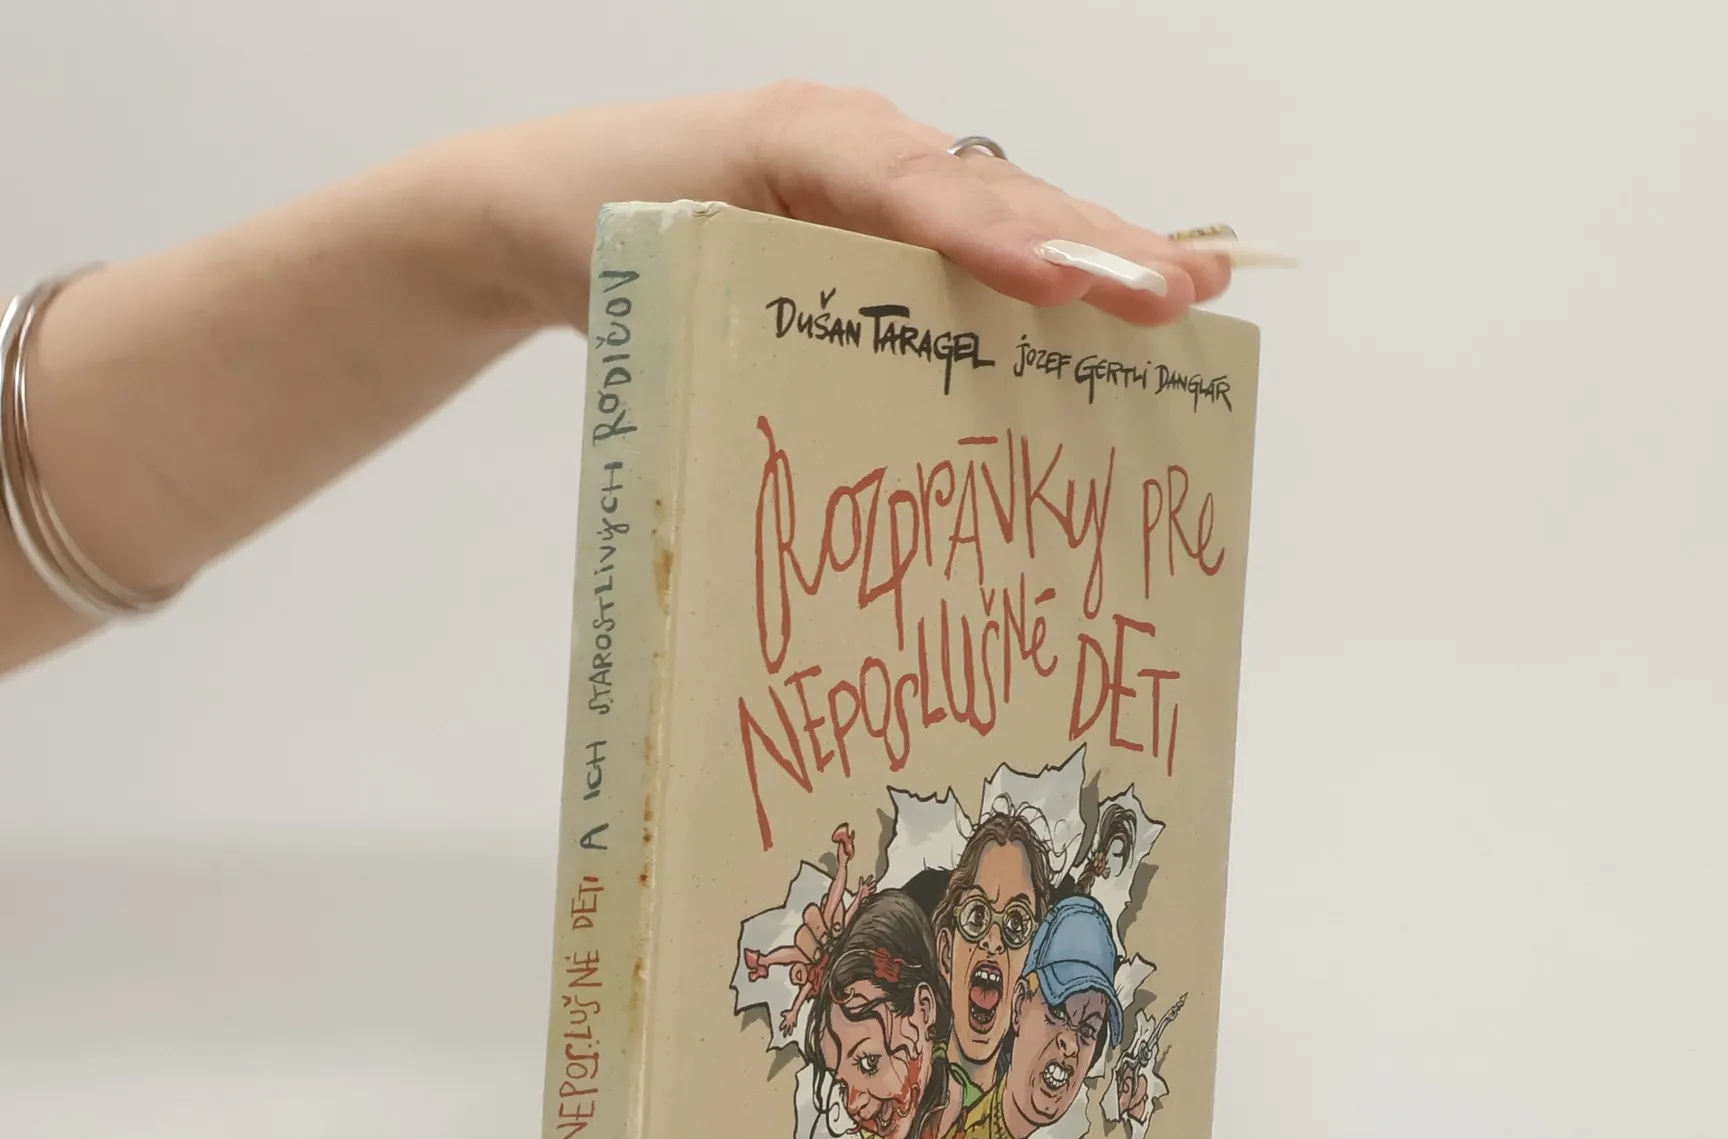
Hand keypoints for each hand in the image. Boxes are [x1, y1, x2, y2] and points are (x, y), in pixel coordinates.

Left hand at [463, 85, 1229, 330]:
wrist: (538, 206)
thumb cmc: (590, 230)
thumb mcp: (647, 261)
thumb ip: (729, 304)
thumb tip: (828, 406)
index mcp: (801, 143)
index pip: (909, 190)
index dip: (988, 238)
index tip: (1054, 282)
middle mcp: (857, 148)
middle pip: (992, 191)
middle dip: (1090, 242)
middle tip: (1177, 291)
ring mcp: (874, 181)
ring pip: (1004, 208)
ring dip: (1098, 252)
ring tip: (1189, 288)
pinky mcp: (877, 223)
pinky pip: (976, 240)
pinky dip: (1049, 273)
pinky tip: (1113, 301)